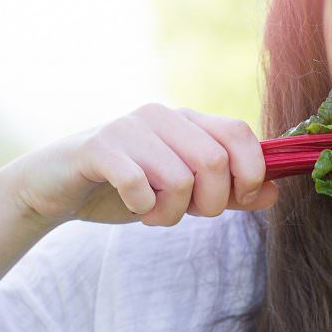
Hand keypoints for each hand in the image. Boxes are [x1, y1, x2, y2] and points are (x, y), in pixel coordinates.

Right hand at [6, 104, 277, 227]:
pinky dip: (143, 207)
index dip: (251, 172)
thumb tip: (275, 192)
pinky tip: (134, 207)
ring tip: (155, 214)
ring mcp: (129, 128)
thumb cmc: (127, 188)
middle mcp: (163, 117)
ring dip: (172, 212)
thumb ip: (230, 192)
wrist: (56, 188)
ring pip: (179, 177)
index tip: (240, 199)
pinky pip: (137, 181)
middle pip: (215, 160)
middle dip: (211, 202)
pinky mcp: (98, 147)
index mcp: (189, 121)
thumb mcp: (186, 192)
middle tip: (190, 214)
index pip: (240, 134)